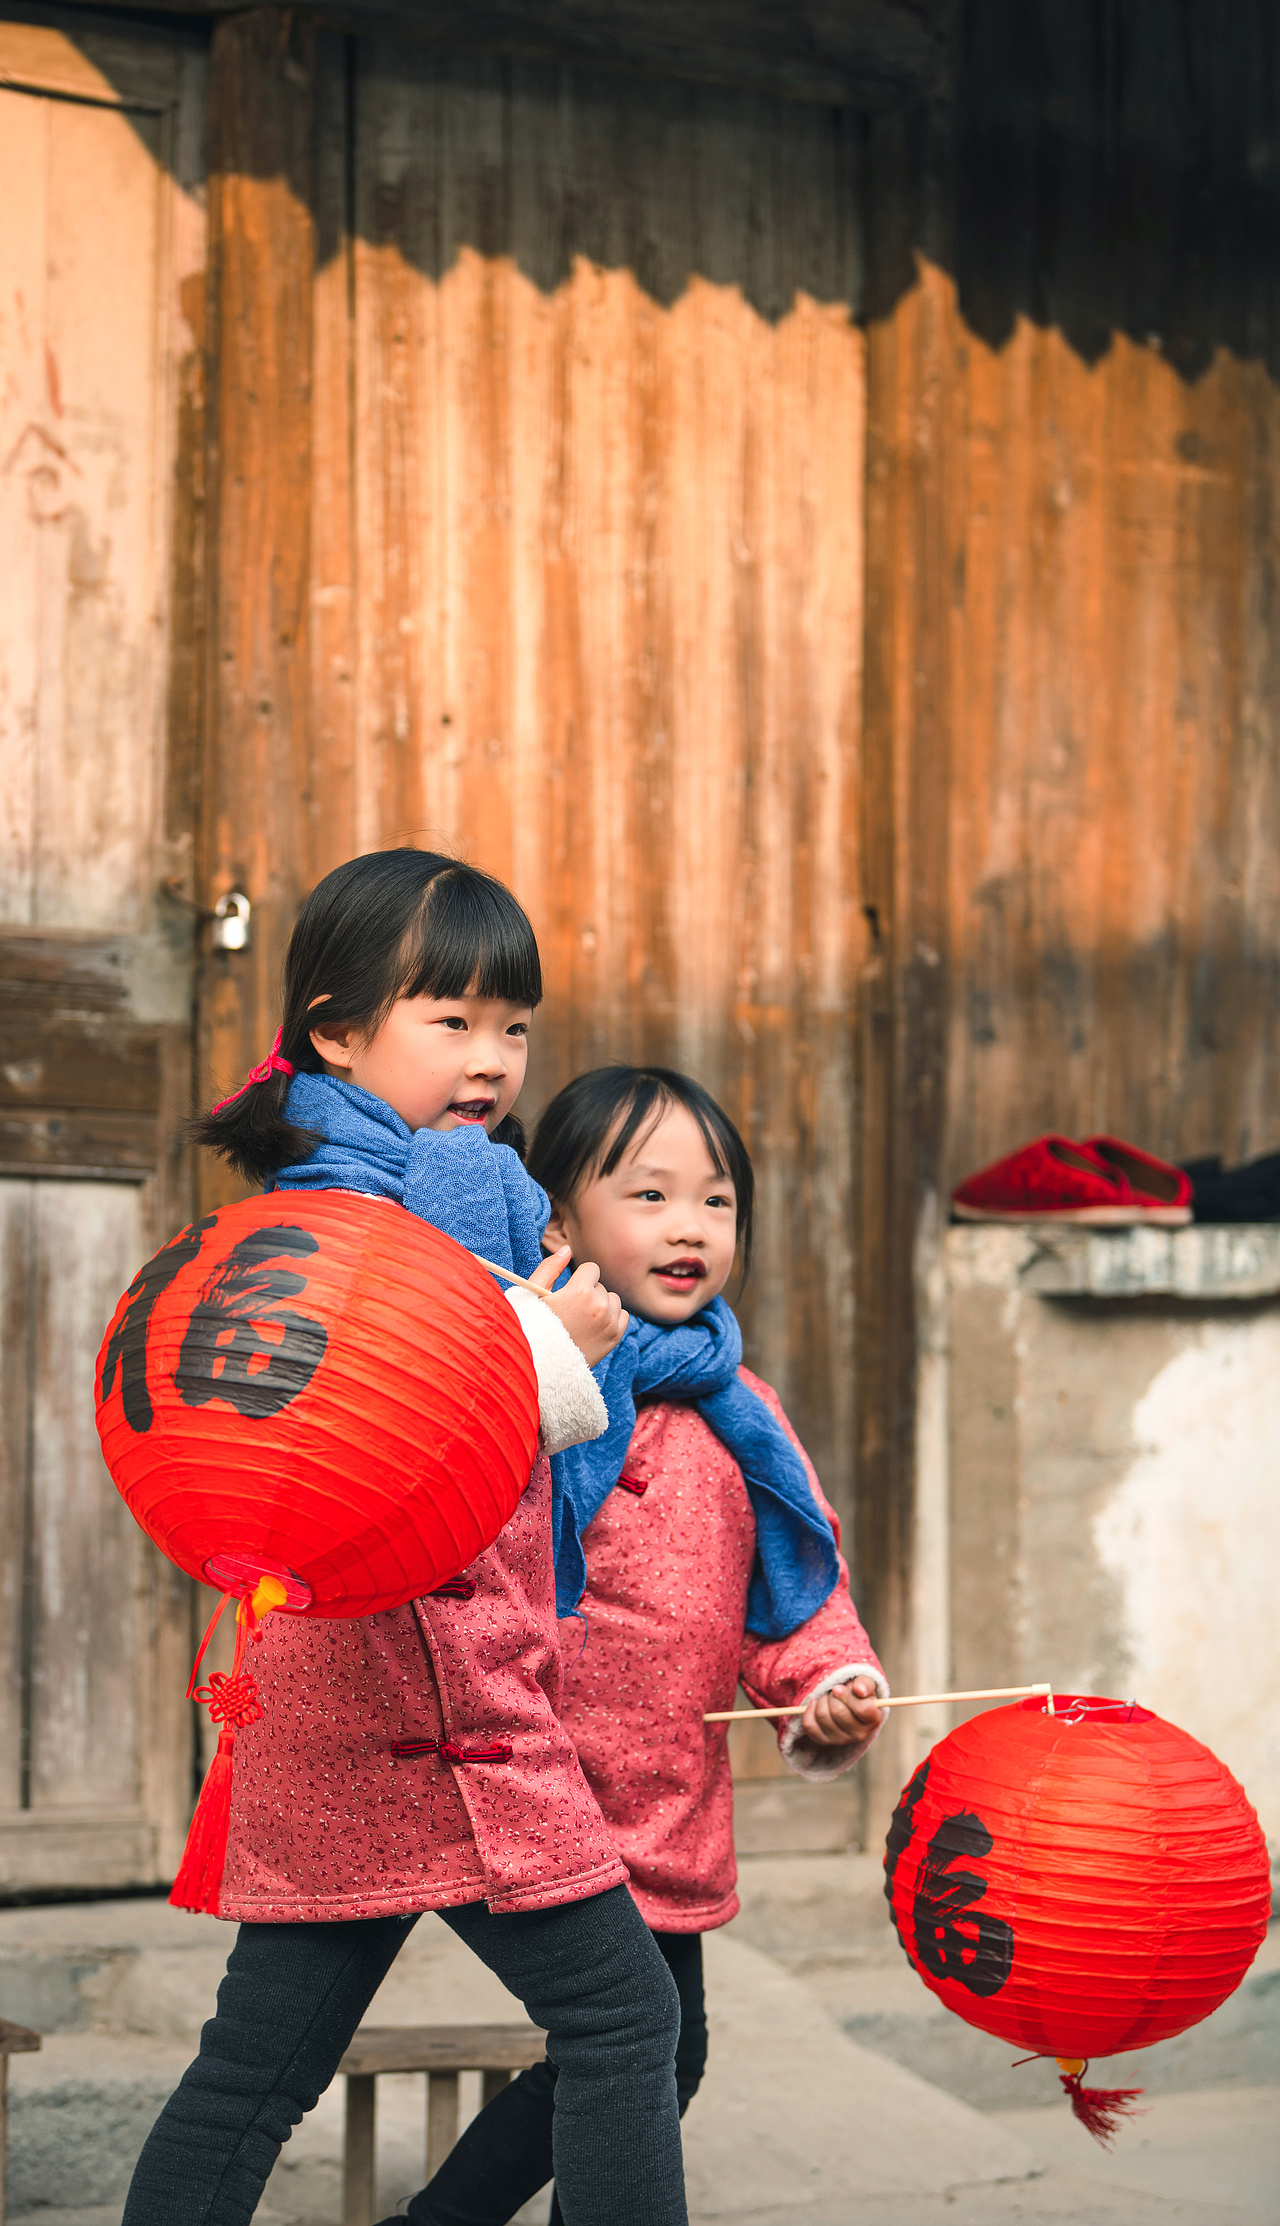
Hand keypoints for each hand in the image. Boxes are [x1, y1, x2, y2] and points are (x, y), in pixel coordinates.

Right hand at [529, 1246, 628, 1367]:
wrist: (539, 1366)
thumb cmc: (531, 1327)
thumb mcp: (532, 1294)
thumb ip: (550, 1267)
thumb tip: (567, 1249)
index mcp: (580, 1291)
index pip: (592, 1269)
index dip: (578, 1279)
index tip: (568, 1291)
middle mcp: (600, 1306)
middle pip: (601, 1286)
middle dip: (588, 1293)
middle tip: (570, 1311)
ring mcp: (610, 1323)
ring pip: (613, 1300)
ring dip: (601, 1305)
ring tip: (581, 1319)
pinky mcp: (614, 1339)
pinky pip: (623, 1316)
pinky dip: (612, 1318)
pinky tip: (593, 1327)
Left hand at [797, 1675, 885, 1753]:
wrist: (846, 1704)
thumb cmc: (857, 1692)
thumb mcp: (864, 1684)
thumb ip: (865, 1684)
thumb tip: (859, 1690)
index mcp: (873, 1719)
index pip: (862, 1709)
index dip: (848, 1695)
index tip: (839, 1687)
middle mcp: (859, 1734)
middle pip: (838, 1711)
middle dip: (833, 1695)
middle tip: (834, 1691)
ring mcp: (841, 1740)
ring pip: (822, 1716)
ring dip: (822, 1701)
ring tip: (827, 1698)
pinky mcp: (824, 1740)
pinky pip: (809, 1725)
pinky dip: (809, 1710)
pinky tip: (816, 1705)